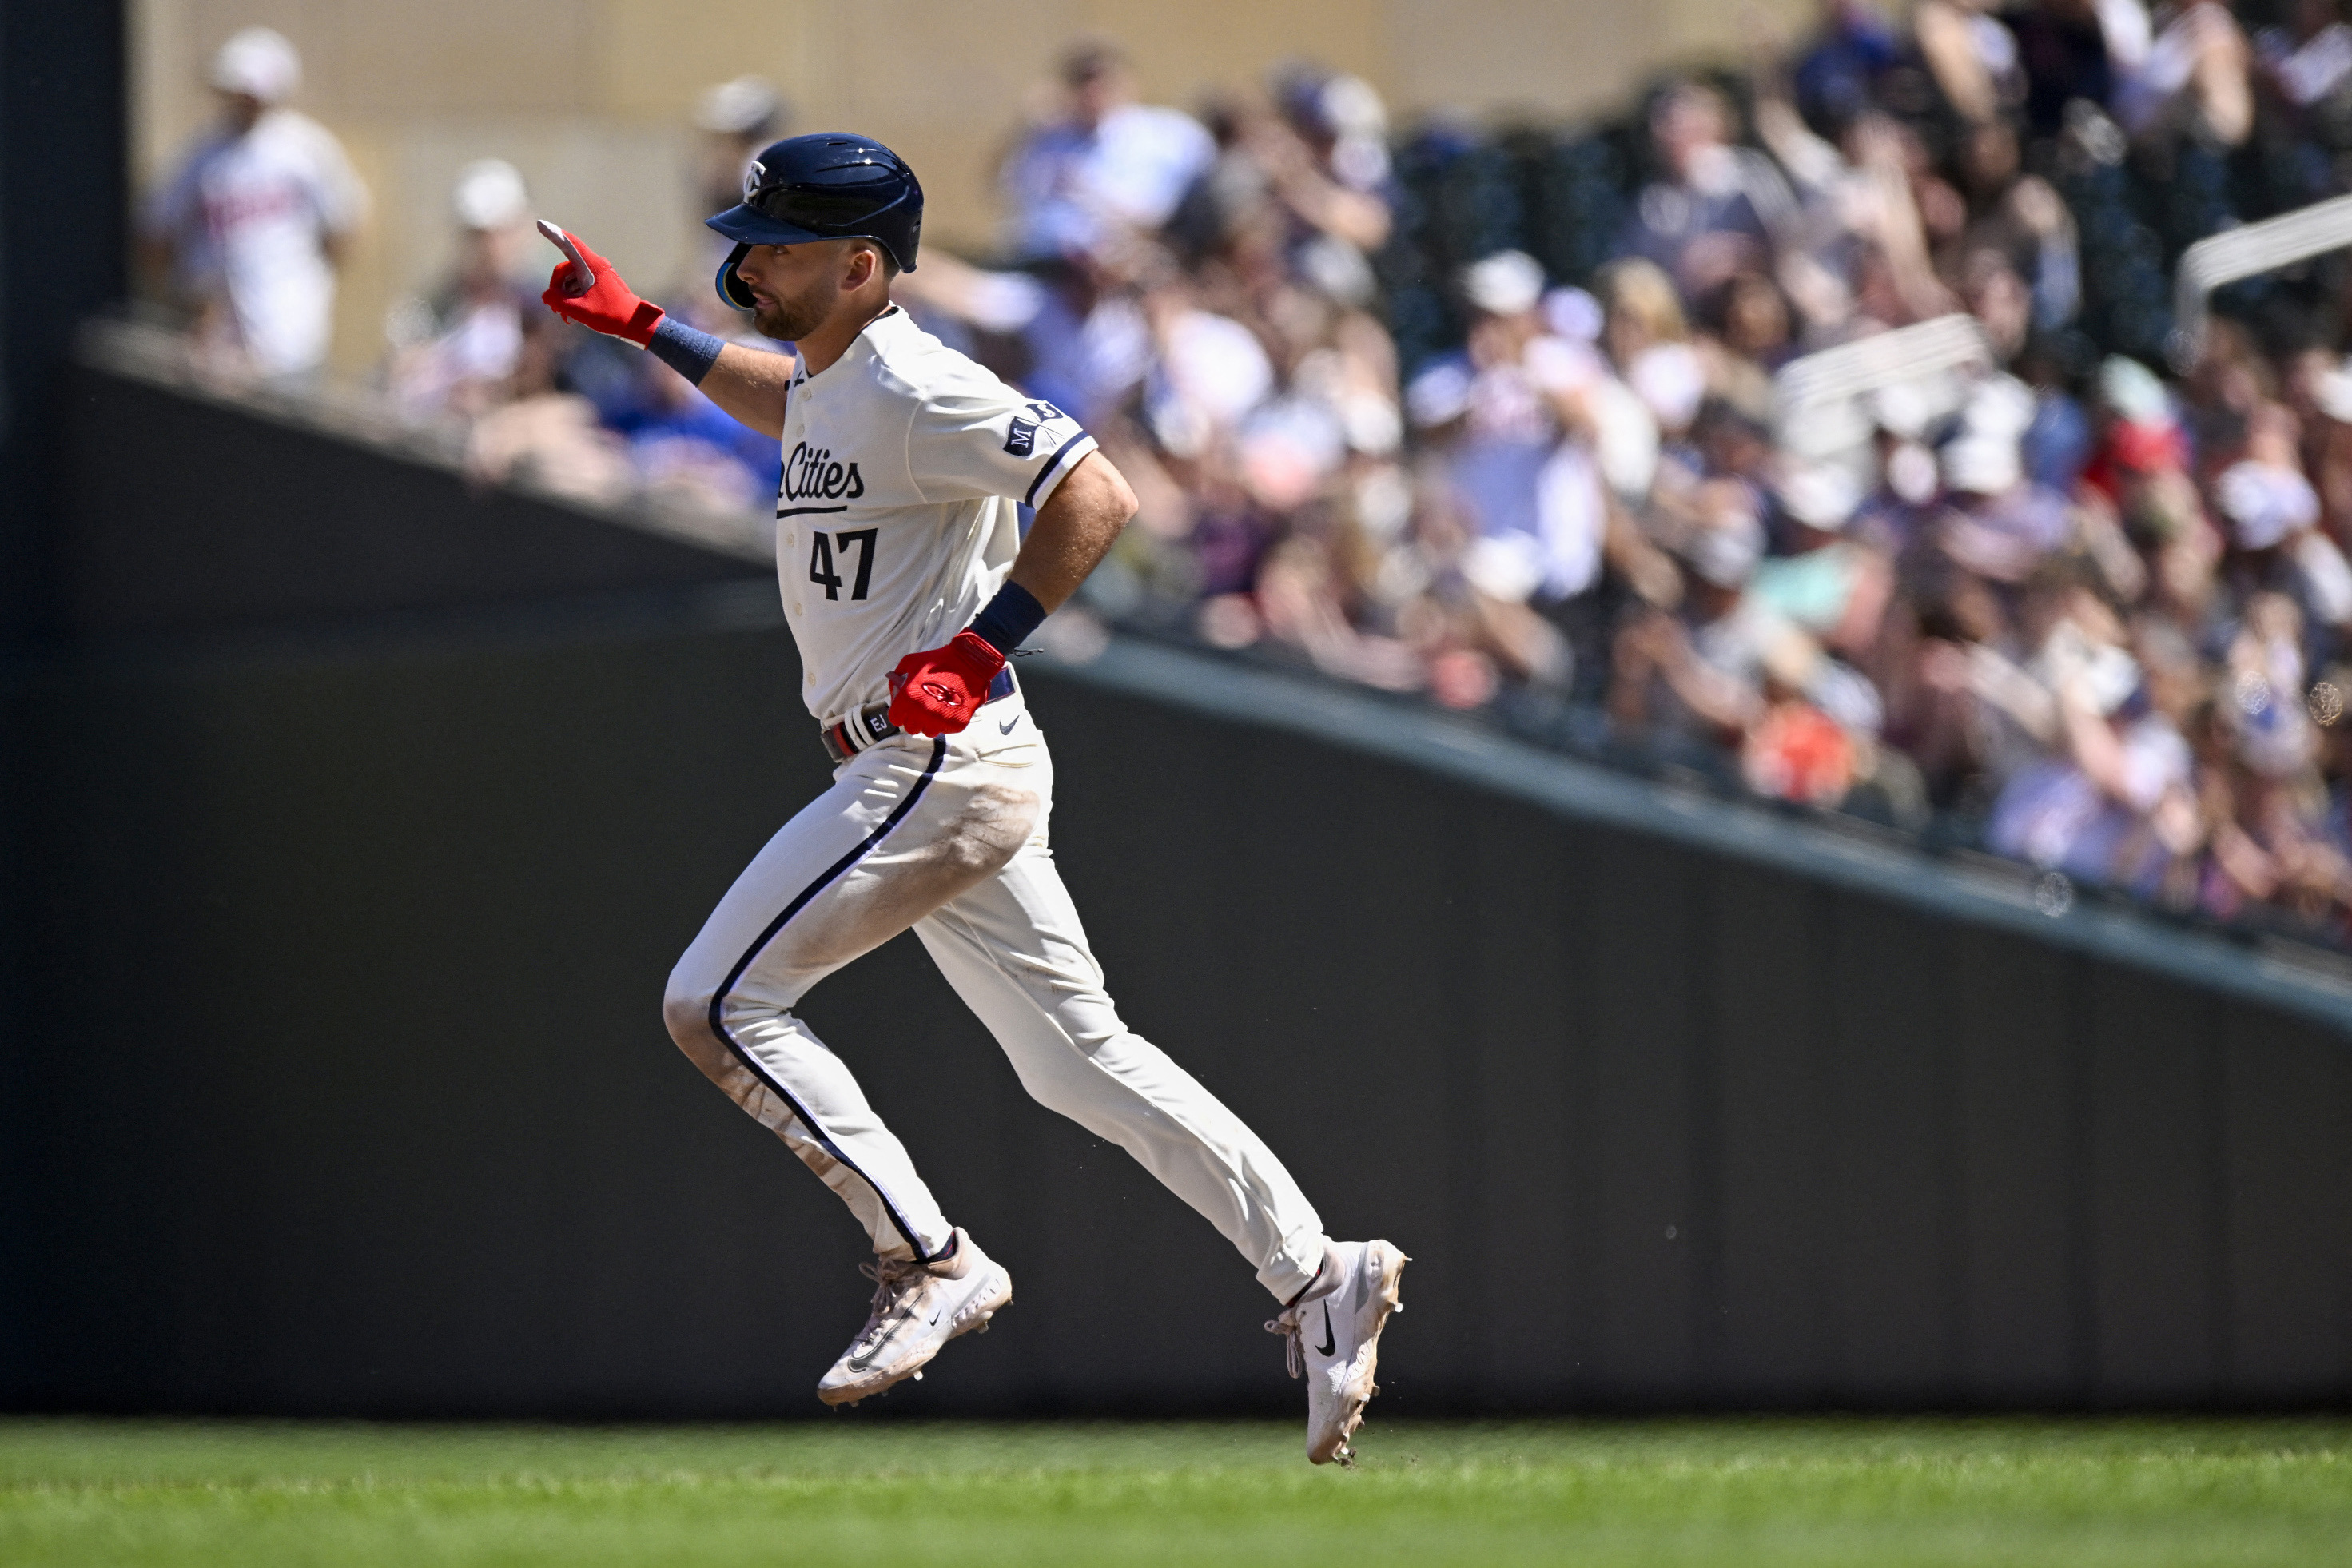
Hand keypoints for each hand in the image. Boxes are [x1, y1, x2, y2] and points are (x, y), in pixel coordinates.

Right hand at [540, 231, 663, 344]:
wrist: (635, 323)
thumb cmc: (612, 315)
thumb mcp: (582, 310)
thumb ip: (560, 302)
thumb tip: (546, 296)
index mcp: (593, 266)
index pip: (571, 245)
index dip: (554, 234)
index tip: (540, 224)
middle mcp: (594, 265)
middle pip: (564, 269)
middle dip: (556, 288)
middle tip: (555, 308)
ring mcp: (596, 274)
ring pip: (569, 279)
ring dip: (563, 296)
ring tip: (564, 315)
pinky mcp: (597, 283)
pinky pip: (578, 286)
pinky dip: (571, 298)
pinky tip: (570, 314)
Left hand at [886, 630, 1005, 736]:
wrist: (969, 661)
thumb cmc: (939, 660)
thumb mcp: (911, 661)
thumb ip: (898, 676)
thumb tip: (894, 688)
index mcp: (908, 698)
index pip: (895, 719)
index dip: (899, 714)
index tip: (905, 709)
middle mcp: (923, 712)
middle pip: (911, 728)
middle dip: (914, 719)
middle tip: (921, 708)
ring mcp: (940, 720)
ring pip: (928, 732)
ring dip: (929, 723)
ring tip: (936, 709)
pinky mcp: (956, 724)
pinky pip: (945, 729)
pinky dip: (945, 721)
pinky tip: (949, 708)